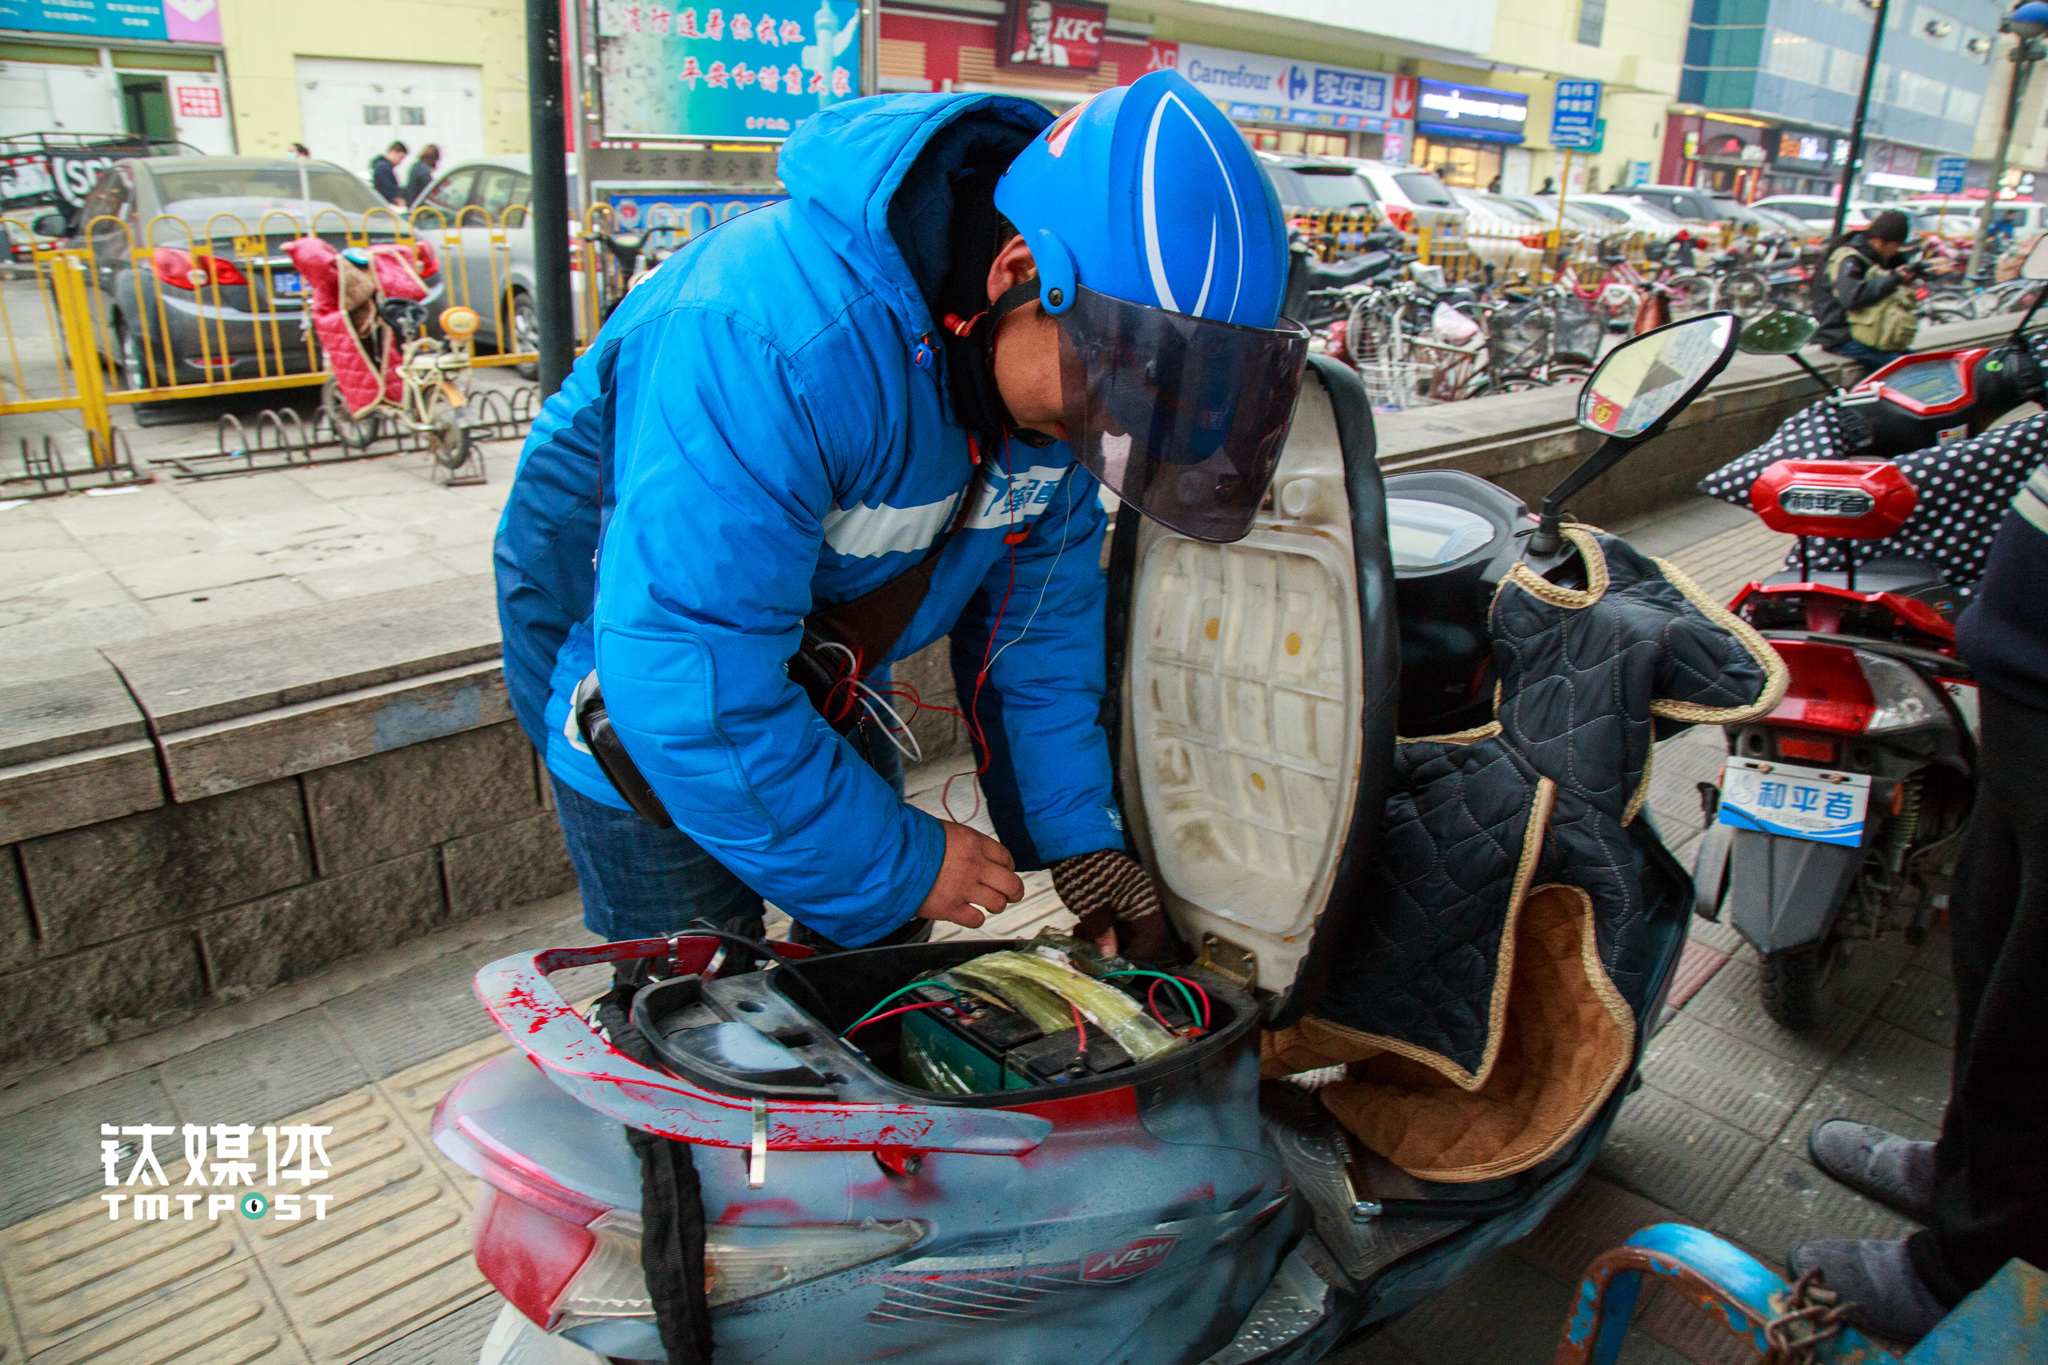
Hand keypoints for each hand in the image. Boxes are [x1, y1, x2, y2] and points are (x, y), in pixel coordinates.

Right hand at [916, 821, 1023, 929]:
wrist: (890, 856)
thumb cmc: (914, 842)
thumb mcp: (945, 832)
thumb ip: (966, 844)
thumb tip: (979, 854)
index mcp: (974, 843)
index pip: (1006, 858)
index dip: (1008, 867)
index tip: (1004, 871)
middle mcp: (973, 866)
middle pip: (1011, 883)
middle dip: (1015, 891)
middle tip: (1012, 894)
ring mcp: (962, 888)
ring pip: (998, 903)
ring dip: (996, 904)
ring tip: (990, 904)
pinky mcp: (949, 908)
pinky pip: (976, 919)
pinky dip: (975, 917)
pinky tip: (968, 911)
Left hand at [1051, 849, 1168, 960]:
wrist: (1070, 842)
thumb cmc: (1083, 872)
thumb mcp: (1090, 907)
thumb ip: (1102, 933)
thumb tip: (1110, 957)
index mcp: (1142, 901)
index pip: (1151, 939)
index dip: (1136, 958)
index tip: (1116, 970)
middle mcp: (1141, 900)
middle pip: (1139, 936)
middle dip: (1118, 950)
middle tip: (1095, 958)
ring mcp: (1129, 897)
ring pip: (1125, 928)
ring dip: (1106, 940)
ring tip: (1083, 943)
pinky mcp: (1116, 895)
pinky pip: (1115, 918)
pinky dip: (1101, 928)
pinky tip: (1081, 931)